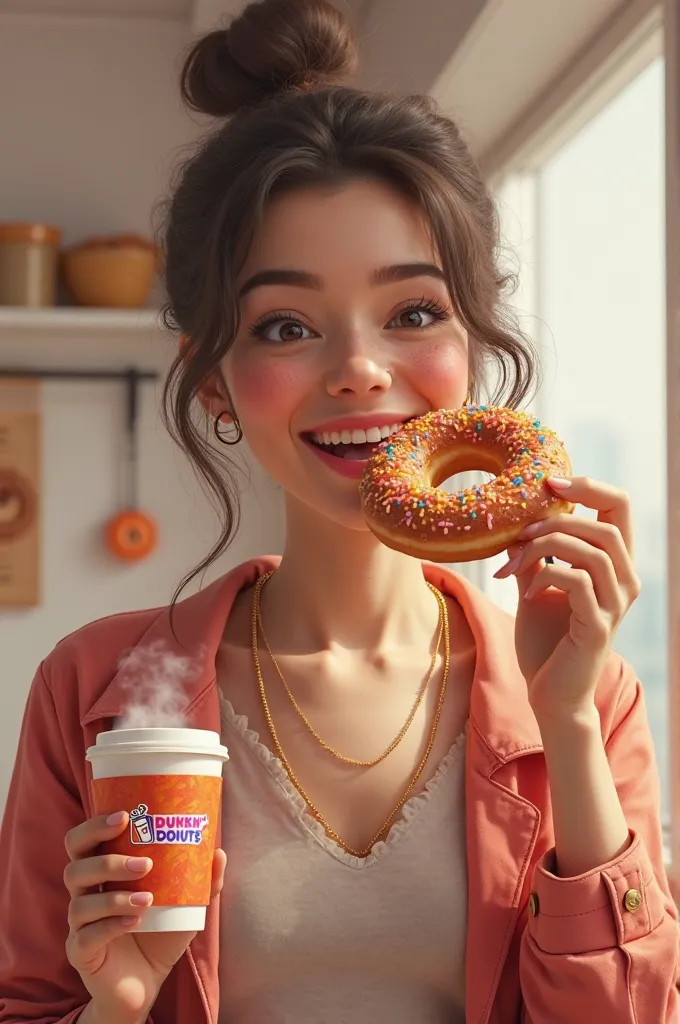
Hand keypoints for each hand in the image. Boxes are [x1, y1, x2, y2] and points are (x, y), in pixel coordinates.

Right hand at [64, 812, 225, 1023]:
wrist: (146, 984)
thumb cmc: (160, 934)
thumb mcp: (185, 905)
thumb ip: (202, 880)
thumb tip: (219, 851)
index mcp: (102, 873)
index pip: (83, 841)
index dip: (95, 825)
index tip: (125, 815)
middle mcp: (85, 894)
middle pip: (75, 865)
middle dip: (106, 858)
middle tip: (142, 861)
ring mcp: (79, 925)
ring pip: (80, 901)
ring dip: (114, 896)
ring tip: (148, 898)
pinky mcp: (81, 952)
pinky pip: (87, 936)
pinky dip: (111, 925)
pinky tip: (134, 921)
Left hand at [493, 476, 640, 719]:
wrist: (549, 695)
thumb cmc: (546, 642)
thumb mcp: (534, 588)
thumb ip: (532, 556)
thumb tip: (513, 524)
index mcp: (615, 566)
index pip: (620, 507)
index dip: (589, 486)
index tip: (549, 482)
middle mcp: (625, 582)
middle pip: (608, 524)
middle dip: (559, 519)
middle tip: (520, 530)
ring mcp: (615, 605)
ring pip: (593, 550)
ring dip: (546, 546)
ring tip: (515, 560)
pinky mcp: (597, 627)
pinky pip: (577, 582)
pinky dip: (545, 576)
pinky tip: (525, 592)